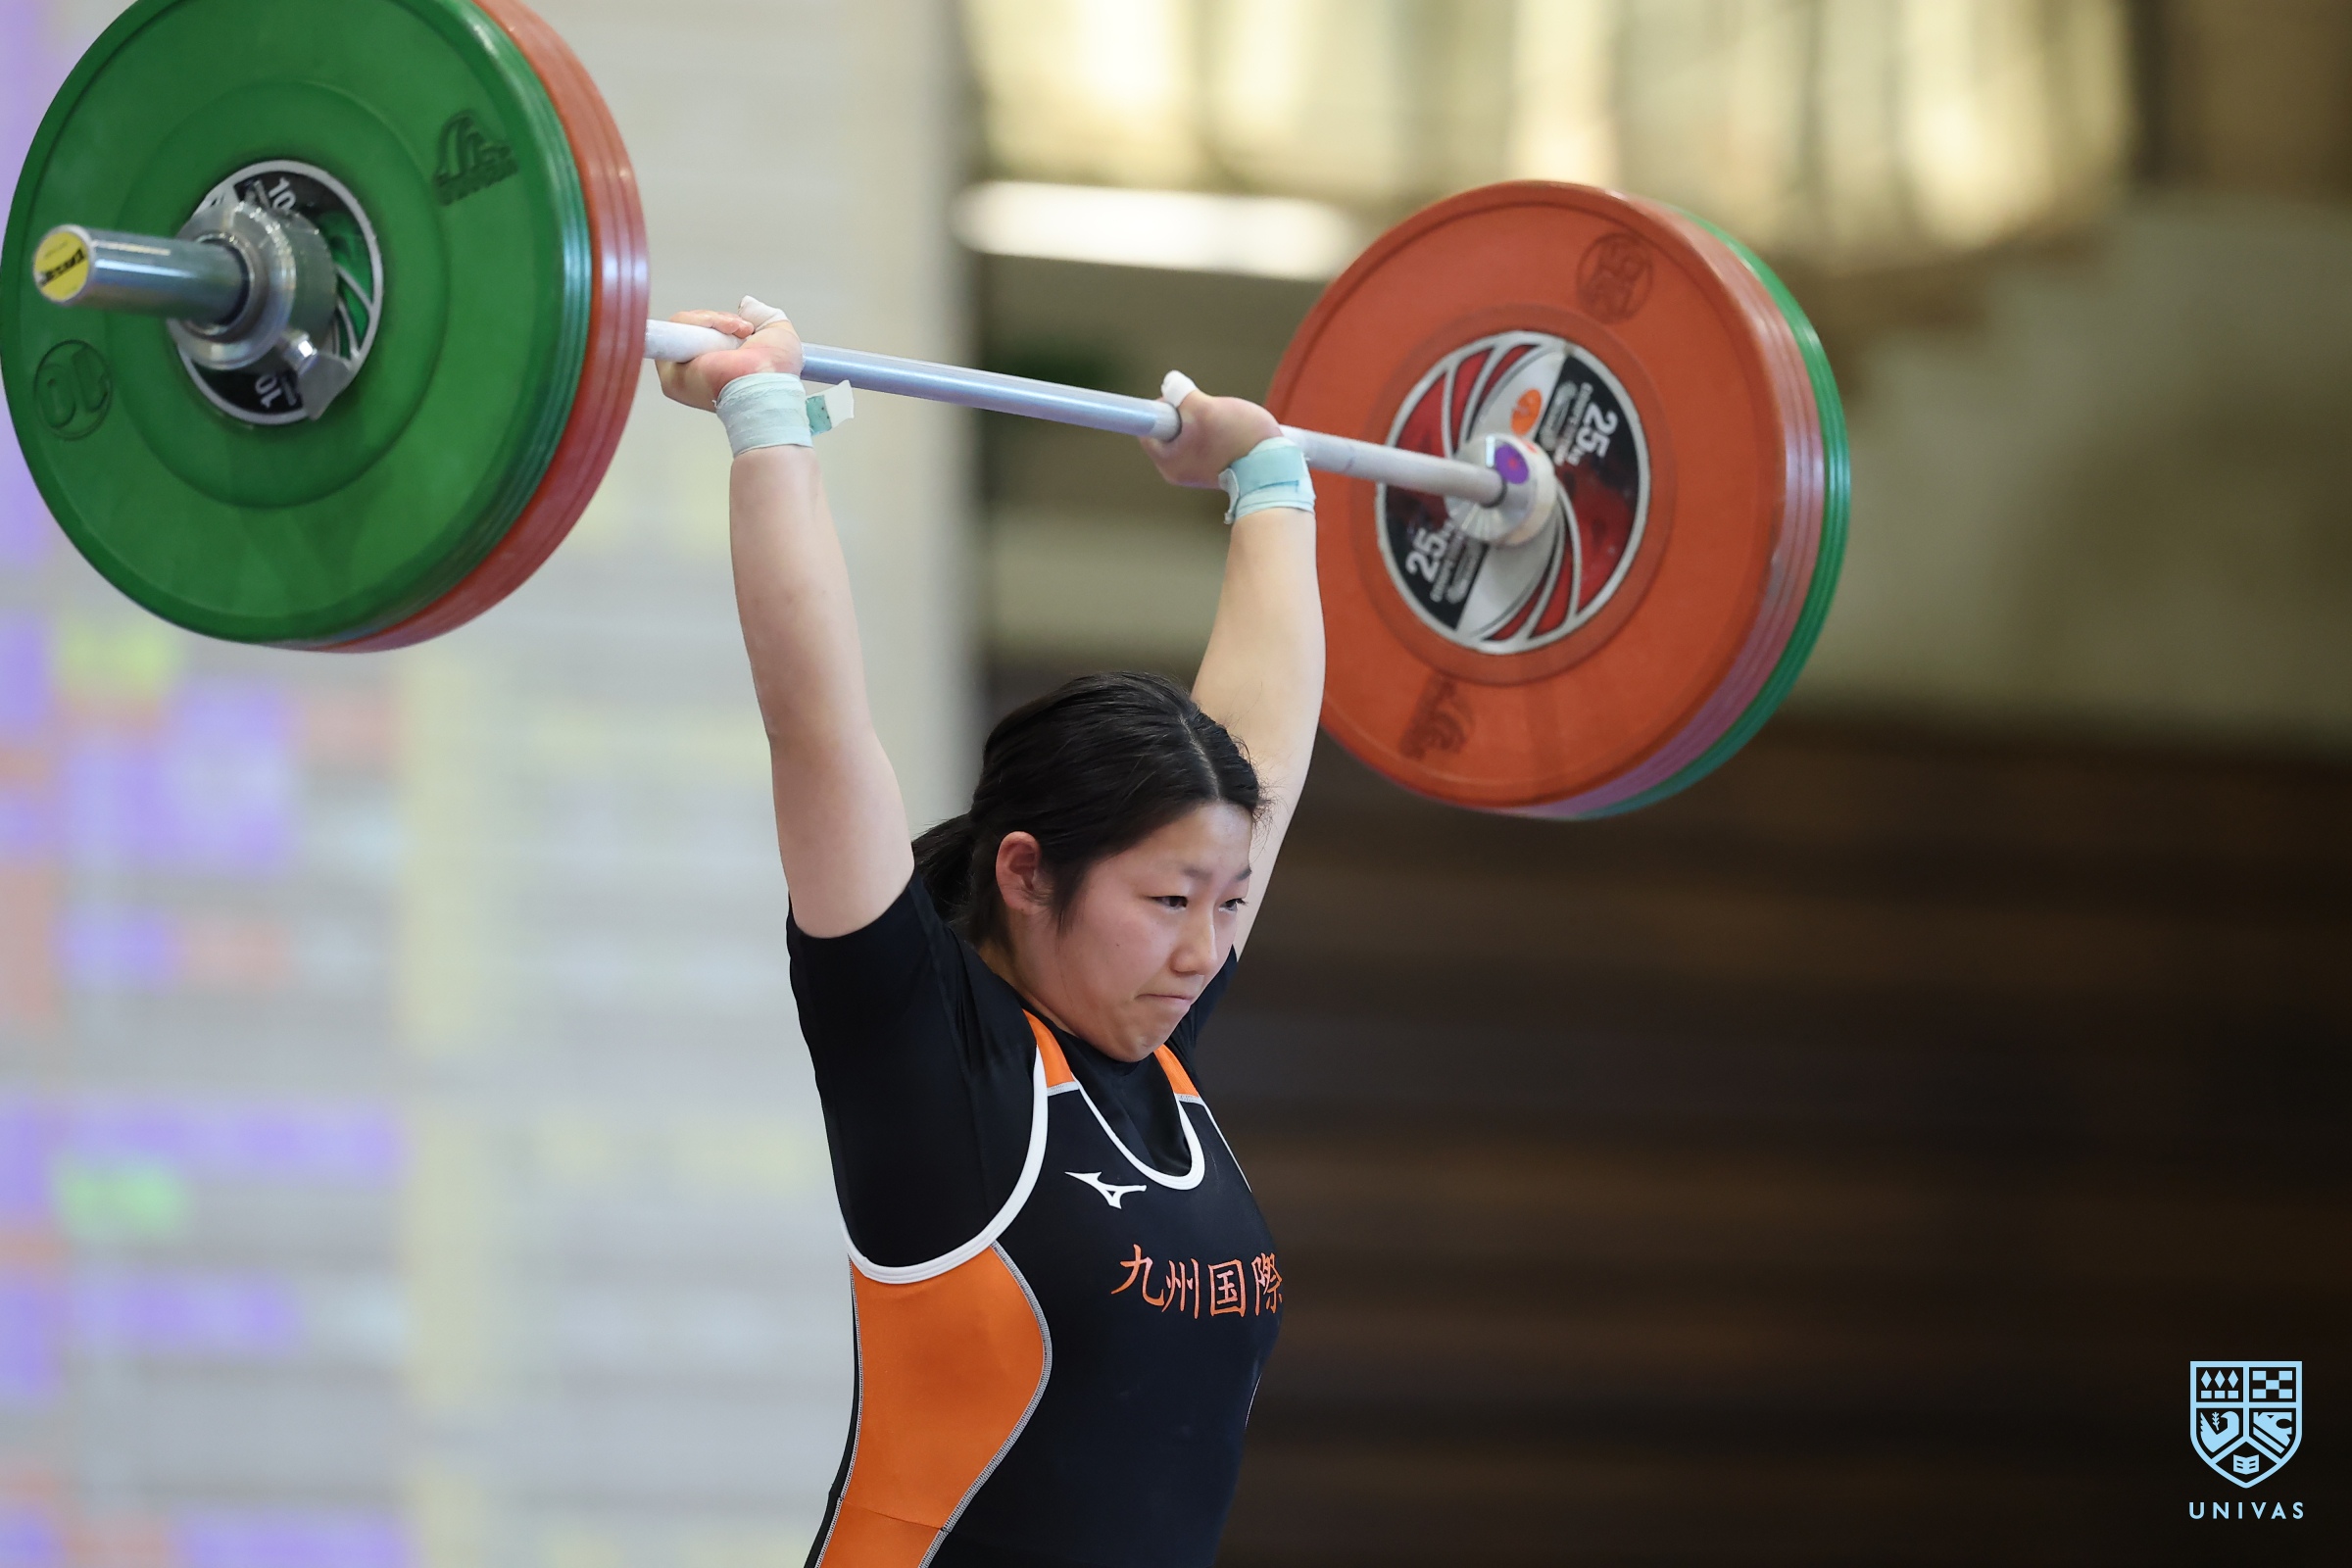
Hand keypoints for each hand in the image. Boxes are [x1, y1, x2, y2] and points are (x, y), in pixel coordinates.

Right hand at [657, 302, 803, 411]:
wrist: (763, 385)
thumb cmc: (776, 372)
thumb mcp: (779, 333)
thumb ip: (763, 315)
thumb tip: (745, 304)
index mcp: (722, 367)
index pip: (712, 332)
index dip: (726, 324)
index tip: (746, 329)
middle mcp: (702, 369)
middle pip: (697, 326)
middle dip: (721, 320)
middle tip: (743, 331)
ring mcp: (684, 369)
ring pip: (686, 324)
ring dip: (714, 320)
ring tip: (736, 332)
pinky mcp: (671, 370)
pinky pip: (676, 328)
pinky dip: (699, 322)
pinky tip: (720, 332)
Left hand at [1141, 383, 1281, 488]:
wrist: (1274, 470)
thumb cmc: (1238, 440)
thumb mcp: (1206, 408)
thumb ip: (1183, 394)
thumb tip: (1169, 382)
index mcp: (1167, 461)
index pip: (1150, 427)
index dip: (1166, 405)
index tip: (1185, 399)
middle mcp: (1177, 472)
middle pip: (1172, 431)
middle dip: (1190, 415)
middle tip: (1210, 410)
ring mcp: (1196, 473)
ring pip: (1191, 437)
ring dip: (1205, 424)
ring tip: (1226, 424)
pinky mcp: (1215, 472)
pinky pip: (1206, 446)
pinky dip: (1216, 436)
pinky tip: (1233, 434)